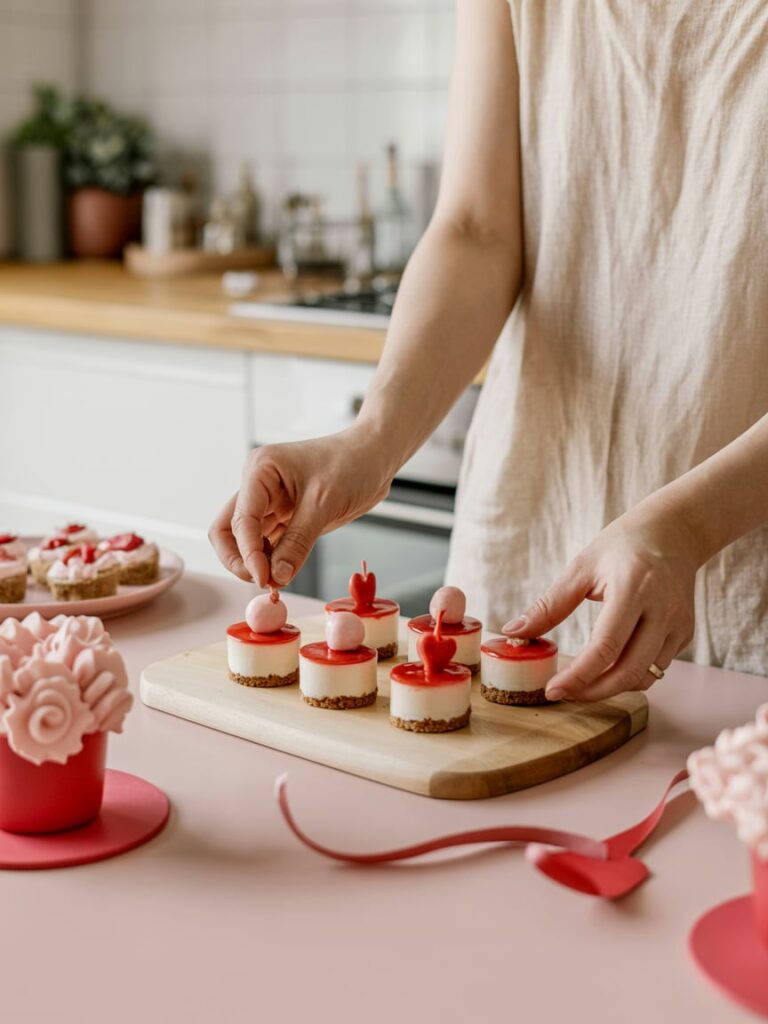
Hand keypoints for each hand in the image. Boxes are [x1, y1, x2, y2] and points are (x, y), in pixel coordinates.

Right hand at [209, 429, 392, 586]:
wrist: (375, 456)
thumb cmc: (352, 463)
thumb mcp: (324, 503)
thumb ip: (298, 541)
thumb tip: (277, 576)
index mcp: (260, 470)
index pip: (241, 520)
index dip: (248, 553)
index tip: (264, 578)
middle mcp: (258, 485)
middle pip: (228, 531)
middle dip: (239, 559)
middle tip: (263, 581)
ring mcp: (269, 502)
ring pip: (245, 540)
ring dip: (256, 563)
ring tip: (278, 581)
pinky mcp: (285, 517)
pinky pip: (268, 544)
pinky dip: (271, 560)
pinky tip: (284, 572)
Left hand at [503, 503, 700, 700]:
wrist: (673, 532)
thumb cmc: (622, 545)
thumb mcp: (581, 567)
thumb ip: (549, 605)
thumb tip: (512, 632)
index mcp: (633, 589)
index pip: (606, 647)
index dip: (578, 676)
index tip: (552, 690)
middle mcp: (662, 610)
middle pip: (628, 671)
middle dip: (593, 691)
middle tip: (564, 694)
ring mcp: (678, 624)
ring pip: (646, 676)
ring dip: (612, 687)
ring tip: (583, 682)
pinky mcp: (685, 633)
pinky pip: (657, 667)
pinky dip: (631, 675)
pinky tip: (608, 667)